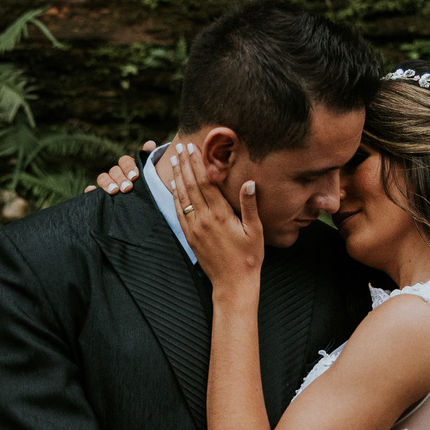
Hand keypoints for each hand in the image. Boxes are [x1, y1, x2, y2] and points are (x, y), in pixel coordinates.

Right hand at [83, 140, 155, 193]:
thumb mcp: (152, 174)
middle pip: (114, 171)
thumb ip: (150, 159)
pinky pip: (92, 192)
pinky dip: (90, 190)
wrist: (146, 211)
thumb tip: (149, 143)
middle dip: (120, 178)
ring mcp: (109, 186)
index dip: (129, 167)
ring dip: (107, 183)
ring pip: (103, 178)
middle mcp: (118, 175)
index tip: (135, 177)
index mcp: (129, 168)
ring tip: (114, 191)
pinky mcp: (102, 198)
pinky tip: (90, 189)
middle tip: (127, 188)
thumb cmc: (151, 188)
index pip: (125, 161)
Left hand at [170, 142, 263, 288]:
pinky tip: (174, 186)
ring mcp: (195, 228)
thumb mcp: (255, 231)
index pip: (206, 182)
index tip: (193, 148)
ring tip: (175, 160)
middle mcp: (204, 219)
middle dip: (185, 164)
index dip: (198, 163)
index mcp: (221, 215)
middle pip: (191, 185)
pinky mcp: (190, 236)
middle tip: (180, 147)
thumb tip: (249, 182)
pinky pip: (179, 212)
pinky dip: (175, 196)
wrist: (233, 283)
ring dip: (178, 176)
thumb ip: (249, 206)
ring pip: (183, 196)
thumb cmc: (249, 257)